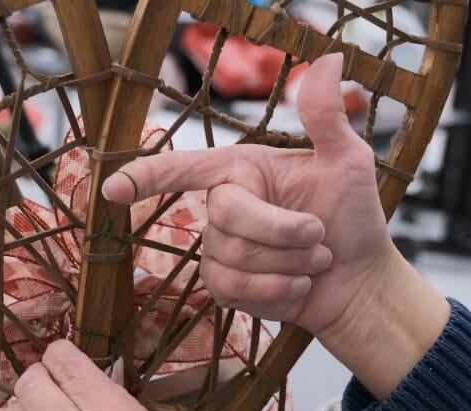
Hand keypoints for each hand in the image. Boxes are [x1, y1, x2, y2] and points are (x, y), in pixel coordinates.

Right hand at [102, 53, 390, 337]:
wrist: (359, 280)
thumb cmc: (353, 217)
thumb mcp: (347, 161)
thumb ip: (327, 117)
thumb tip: (331, 60)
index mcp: (243, 170)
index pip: (185, 169)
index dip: (145, 176)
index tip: (112, 189)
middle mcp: (224, 206)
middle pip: (225, 217)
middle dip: (283, 231)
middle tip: (320, 236)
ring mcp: (221, 248)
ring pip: (233, 259)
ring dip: (287, 264)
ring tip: (314, 259)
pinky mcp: (225, 286)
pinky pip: (231, 291)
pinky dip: (275, 291)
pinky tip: (298, 285)